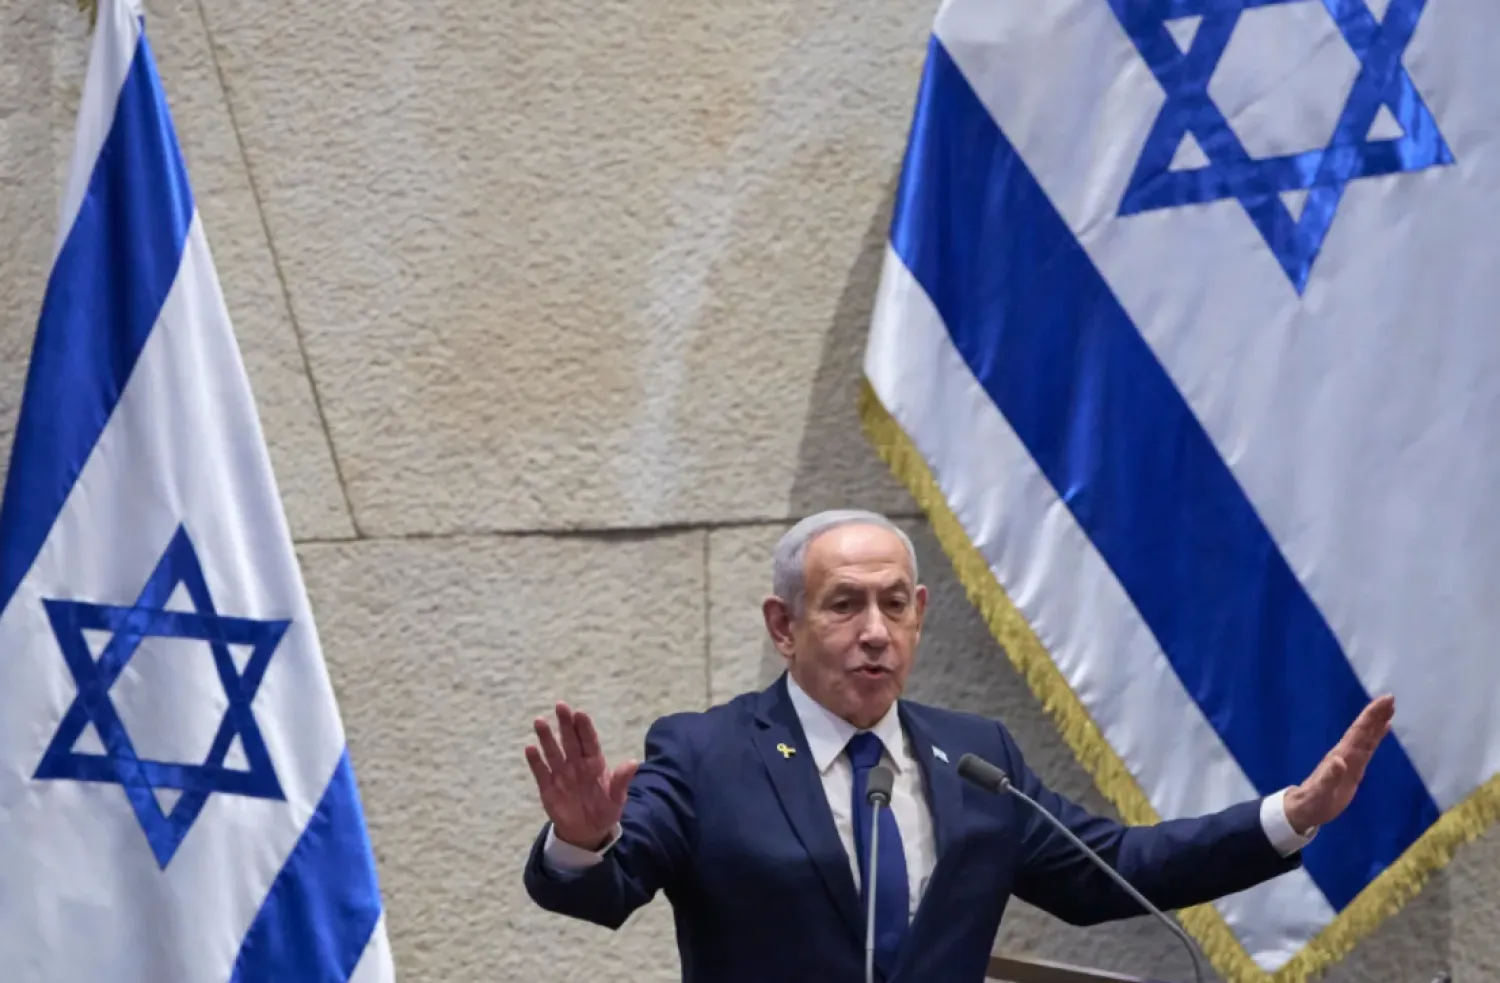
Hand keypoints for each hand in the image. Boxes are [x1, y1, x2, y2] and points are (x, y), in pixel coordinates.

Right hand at [524, 702, 637, 850]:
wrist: (587, 831)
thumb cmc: (605, 809)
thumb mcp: (617, 798)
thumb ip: (621, 781)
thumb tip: (634, 763)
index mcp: (594, 763)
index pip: (589, 741)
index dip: (584, 728)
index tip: (579, 713)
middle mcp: (576, 764)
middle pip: (570, 741)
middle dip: (565, 724)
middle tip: (560, 706)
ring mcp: (561, 774)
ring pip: (553, 752)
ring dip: (546, 737)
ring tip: (540, 721)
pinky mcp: (548, 788)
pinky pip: (541, 772)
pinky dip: (535, 761)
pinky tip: (530, 748)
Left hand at [1284, 694, 1394, 834]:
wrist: (1306, 808)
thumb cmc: (1313, 801)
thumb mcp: (1321, 792)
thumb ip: (1330, 778)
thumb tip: (1339, 761)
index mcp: (1341, 755)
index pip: (1359, 732)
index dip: (1371, 717)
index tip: (1384, 702)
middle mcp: (1347, 753)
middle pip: (1364, 730)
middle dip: (1376, 714)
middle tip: (1391, 698)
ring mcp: (1351, 759)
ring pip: (1367, 737)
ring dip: (1378, 722)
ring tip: (1391, 708)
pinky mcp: (1355, 768)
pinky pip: (1369, 748)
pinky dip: (1377, 736)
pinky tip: (1383, 728)